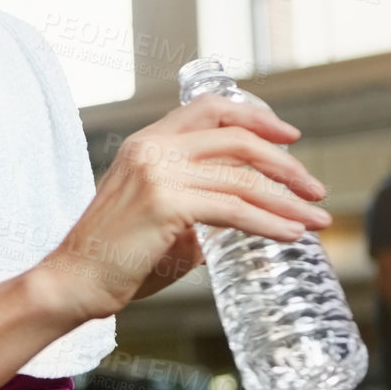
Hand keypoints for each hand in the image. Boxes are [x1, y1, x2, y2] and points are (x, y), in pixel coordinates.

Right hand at [40, 94, 330, 321]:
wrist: (74, 280)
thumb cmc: (114, 257)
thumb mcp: (157, 213)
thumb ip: (196, 204)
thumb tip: (240, 216)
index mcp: (146, 143)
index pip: (210, 109)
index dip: (256, 117)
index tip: (290, 137)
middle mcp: (152, 148)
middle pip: (237, 139)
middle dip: (285, 164)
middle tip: (314, 188)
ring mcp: (158, 173)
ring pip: (243, 179)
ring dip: (288, 201)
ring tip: (316, 221)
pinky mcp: (166, 204)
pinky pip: (234, 210)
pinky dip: (270, 223)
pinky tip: (290, 236)